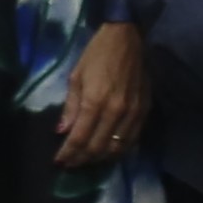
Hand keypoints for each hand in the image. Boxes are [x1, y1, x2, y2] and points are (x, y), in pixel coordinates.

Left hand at [57, 20, 148, 171]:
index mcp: (95, 101)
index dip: (68, 154)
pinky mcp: (144, 111)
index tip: (58, 162)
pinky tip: (108, 152)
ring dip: (100, 159)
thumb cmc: (97, 54)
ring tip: (87, 160)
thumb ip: (70, 107)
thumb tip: (62, 131)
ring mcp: (132, 113)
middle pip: (97, 147)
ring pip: (116, 148)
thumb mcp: (76, 76)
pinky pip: (132, 140)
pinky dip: (119, 150)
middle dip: (81, 160)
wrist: (128, 38)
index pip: (79, 138)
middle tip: (70, 164)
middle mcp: (115, 111)